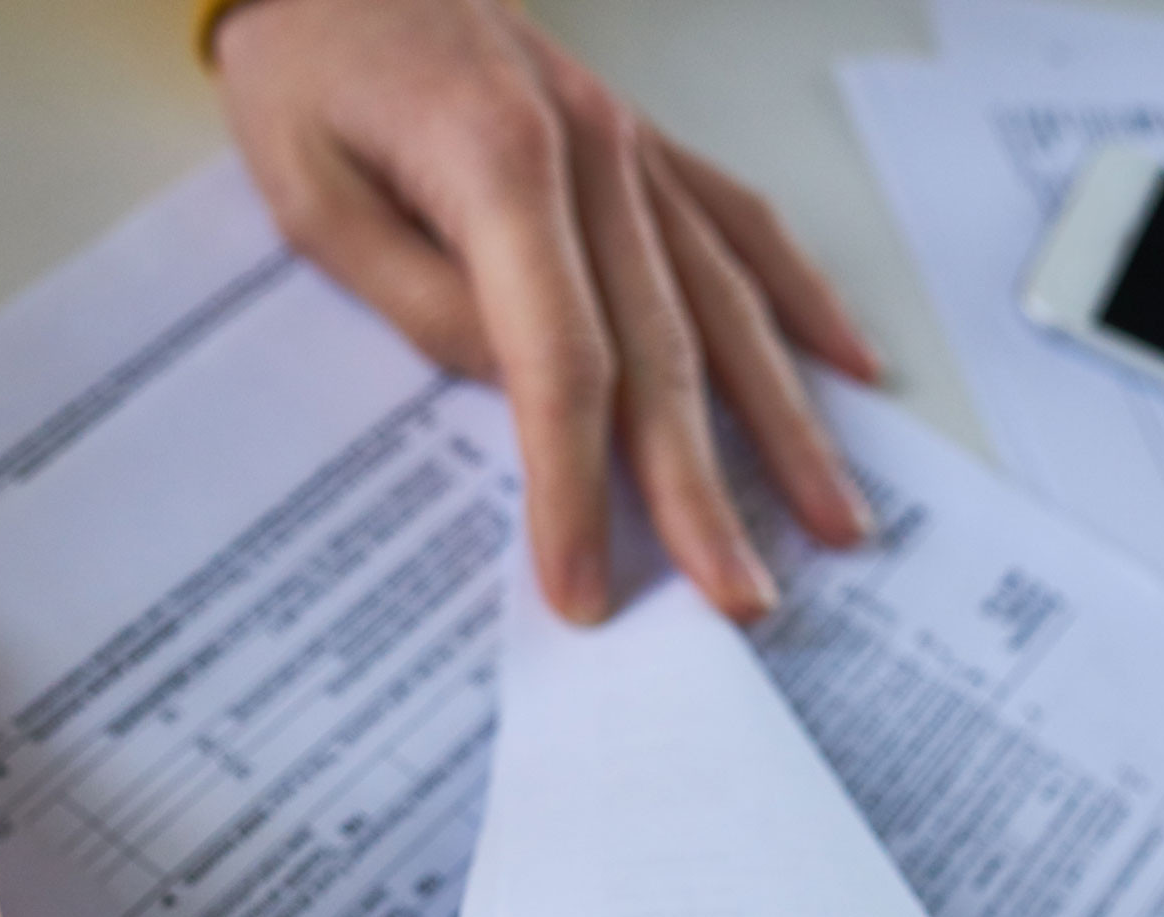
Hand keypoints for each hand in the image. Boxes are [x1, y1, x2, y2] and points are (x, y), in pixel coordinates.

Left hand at [213, 0, 881, 625]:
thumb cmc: (308, 69)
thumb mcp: (313, 198)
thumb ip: (419, 299)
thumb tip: (518, 392)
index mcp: (501, 165)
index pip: (560, 364)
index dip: (575, 487)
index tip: (585, 587)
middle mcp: (593, 156)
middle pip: (665, 355)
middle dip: (703, 494)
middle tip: (740, 600)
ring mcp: (631, 148)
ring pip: (728, 305)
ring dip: (786, 426)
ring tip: (838, 523)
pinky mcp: (641, 144)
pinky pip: (741, 228)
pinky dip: (803, 303)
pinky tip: (855, 371)